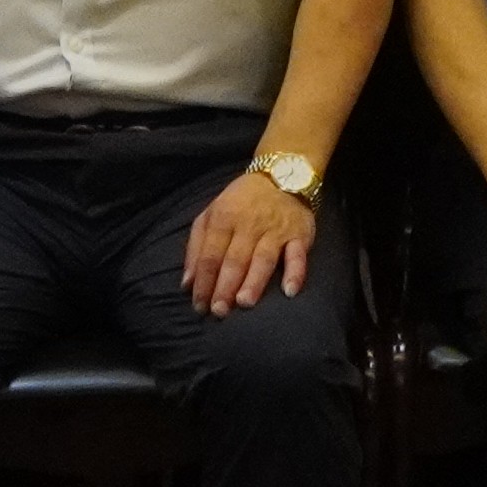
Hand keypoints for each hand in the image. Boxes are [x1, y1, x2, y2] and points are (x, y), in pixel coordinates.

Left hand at [184, 165, 322, 316]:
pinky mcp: (300, 235)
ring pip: (263, 258)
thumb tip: (187, 284)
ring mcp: (276, 230)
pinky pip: (298, 255)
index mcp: (224, 217)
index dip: (204, 281)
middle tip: (218, 311)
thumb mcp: (212, 213)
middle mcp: (250, 224)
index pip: (211, 254)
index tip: (199, 305)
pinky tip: (289, 291)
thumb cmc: (241, 202)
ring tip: (244, 302)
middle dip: (225, 286)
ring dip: (254, 281)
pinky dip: (295, 272)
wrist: (281, 175)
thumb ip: (196, 246)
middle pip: (235, 259)